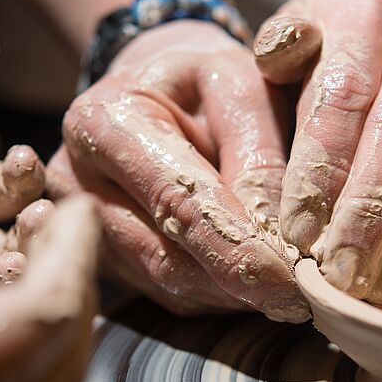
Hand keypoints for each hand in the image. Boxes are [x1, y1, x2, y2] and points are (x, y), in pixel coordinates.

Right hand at [50, 20, 308, 321]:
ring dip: (236, 293)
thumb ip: (260, 158)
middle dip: (242, 282)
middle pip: (169, 258)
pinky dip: (221, 293)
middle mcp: (77, 185)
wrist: (157, 94)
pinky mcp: (108, 263)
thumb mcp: (240, 88)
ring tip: (287, 283)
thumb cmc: (205, 84)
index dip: (237, 247)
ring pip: (173, 286)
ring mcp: (87, 231)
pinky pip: (172, 295)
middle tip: (304, 296)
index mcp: (102, 124)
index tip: (291, 280)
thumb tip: (285, 239)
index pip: (178, 200)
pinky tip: (252, 277)